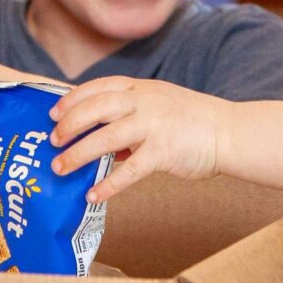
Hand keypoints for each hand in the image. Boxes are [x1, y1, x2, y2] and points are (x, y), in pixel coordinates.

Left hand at [49, 77, 224, 202]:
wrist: (230, 132)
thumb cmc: (193, 121)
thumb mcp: (160, 105)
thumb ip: (130, 115)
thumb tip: (98, 140)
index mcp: (141, 88)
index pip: (98, 87)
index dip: (72, 99)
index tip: (53, 113)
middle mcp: (144, 102)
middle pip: (95, 109)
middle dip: (69, 125)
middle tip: (52, 141)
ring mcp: (154, 126)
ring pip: (105, 138)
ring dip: (78, 155)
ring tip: (60, 169)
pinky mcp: (164, 152)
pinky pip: (128, 170)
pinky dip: (108, 184)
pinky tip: (93, 195)